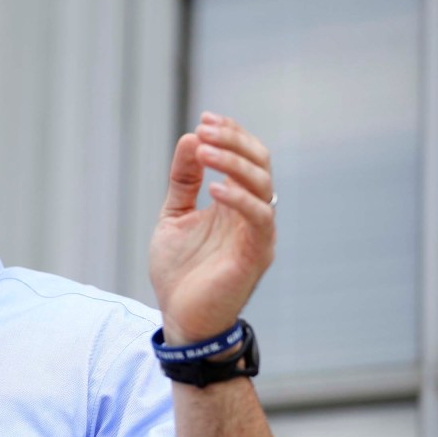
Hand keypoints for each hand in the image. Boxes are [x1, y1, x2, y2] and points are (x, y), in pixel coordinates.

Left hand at [149, 112, 275, 343]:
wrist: (181, 318)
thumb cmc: (180, 272)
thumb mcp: (175, 216)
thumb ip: (183, 181)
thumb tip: (190, 138)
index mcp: (234, 203)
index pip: (246, 158)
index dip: (231, 134)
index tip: (205, 118)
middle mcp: (251, 215)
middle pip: (259, 163)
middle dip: (234, 141)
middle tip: (205, 128)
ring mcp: (256, 234)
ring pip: (263, 185)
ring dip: (234, 163)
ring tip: (205, 150)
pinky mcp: (255, 255)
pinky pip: (259, 219)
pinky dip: (240, 199)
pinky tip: (215, 187)